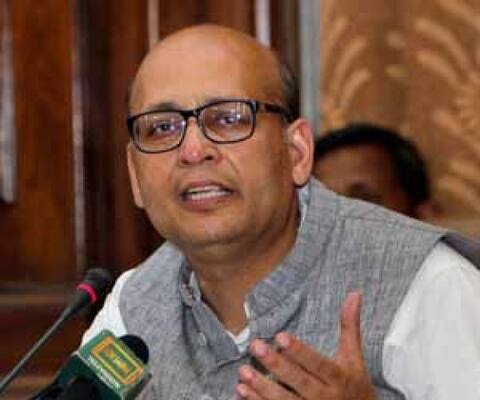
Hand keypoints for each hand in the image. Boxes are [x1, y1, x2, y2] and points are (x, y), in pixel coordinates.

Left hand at [236, 292, 375, 399]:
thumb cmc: (354, 385)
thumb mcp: (354, 357)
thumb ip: (350, 326)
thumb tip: (354, 294)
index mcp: (339, 377)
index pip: (318, 364)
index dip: (300, 352)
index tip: (280, 337)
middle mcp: (326, 397)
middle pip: (300, 382)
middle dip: (277, 366)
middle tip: (256, 347)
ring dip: (263, 388)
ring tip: (243, 372)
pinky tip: (242, 391)